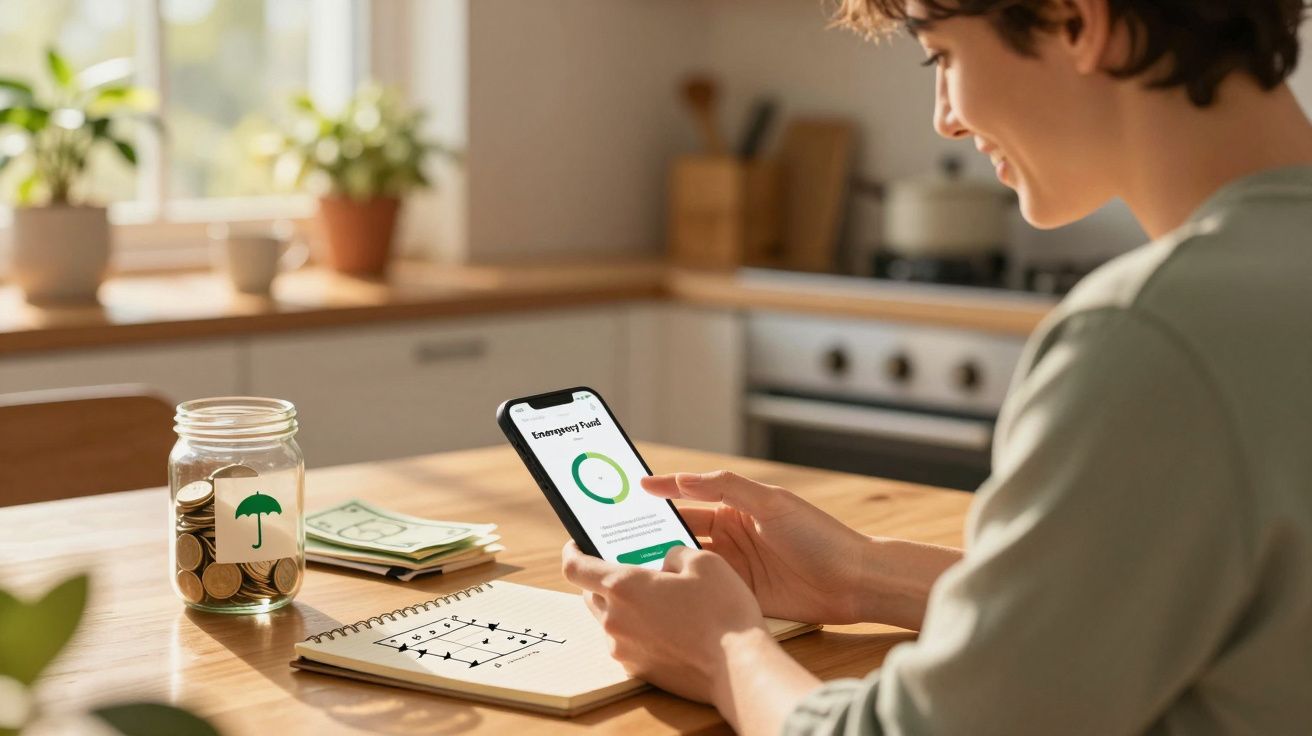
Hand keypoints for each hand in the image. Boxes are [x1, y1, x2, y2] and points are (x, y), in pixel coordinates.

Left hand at [561, 540, 769, 703]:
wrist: (738, 668)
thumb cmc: (722, 611)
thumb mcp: (702, 561)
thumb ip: (672, 553)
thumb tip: (664, 562)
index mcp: (623, 587)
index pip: (575, 567)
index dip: (572, 552)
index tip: (576, 545)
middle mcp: (615, 619)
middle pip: (590, 594)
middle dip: (603, 579)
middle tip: (629, 569)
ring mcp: (624, 648)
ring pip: (609, 619)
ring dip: (623, 606)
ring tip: (656, 598)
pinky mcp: (638, 669)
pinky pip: (627, 642)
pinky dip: (638, 630)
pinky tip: (668, 625)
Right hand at [642, 470, 873, 623]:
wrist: (854, 582)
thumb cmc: (819, 536)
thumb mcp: (773, 503)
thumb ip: (728, 488)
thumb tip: (683, 477)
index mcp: (737, 508)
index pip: (690, 496)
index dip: (662, 492)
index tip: (632, 490)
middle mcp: (731, 536)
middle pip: (681, 530)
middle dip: (651, 530)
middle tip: (618, 531)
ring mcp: (734, 567)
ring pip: (687, 561)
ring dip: (662, 560)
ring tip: (630, 560)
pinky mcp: (739, 596)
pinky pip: (704, 589)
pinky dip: (682, 589)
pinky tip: (659, 590)